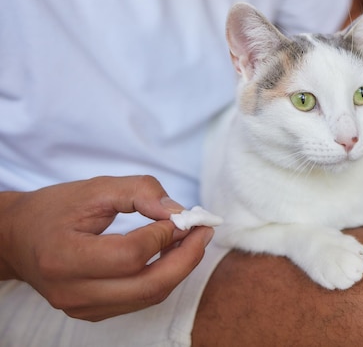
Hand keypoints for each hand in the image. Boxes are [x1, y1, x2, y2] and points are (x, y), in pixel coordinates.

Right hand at [0, 175, 212, 320]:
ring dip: (180, 268)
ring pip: (149, 296)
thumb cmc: (55, 209)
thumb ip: (139, 192)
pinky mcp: (93, 312)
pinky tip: (171, 255)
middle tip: (203, 231)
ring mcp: (82, 308)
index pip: (129, 255)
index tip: (180, 217)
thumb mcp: (95, 188)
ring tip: (192, 240)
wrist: (19, 238)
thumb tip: (178, 212)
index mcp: (64, 257)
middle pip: (148, 285)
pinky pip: (140, 300)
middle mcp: (72, 292)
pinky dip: (163, 277)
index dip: (163, 235)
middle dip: (186, 258)